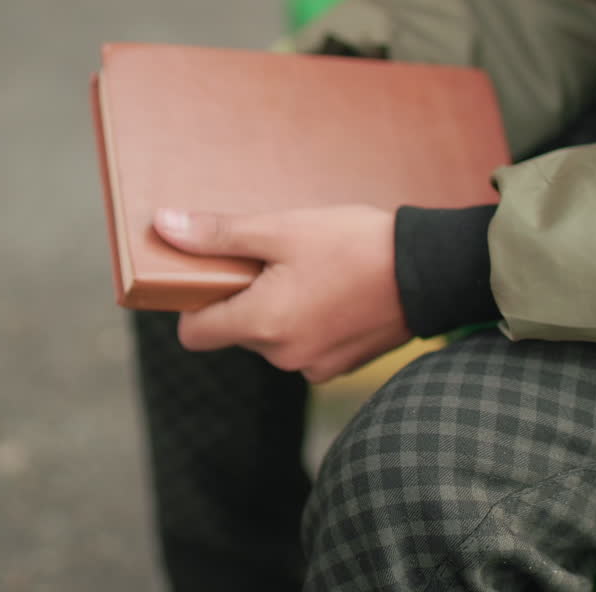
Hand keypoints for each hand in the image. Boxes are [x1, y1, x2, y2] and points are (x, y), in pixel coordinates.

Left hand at [154, 206, 412, 382]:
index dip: (196, 302)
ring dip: (279, 309)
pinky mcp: (340, 367)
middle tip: (279, 258)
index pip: (194, 335)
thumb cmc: (356, 245)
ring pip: (272, 338)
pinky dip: (309, 322)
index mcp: (262, 325)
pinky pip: (304, 346)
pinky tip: (336, 291)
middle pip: (236, 332)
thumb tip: (163, 227)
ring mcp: (314, 367)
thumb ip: (219, 235)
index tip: (219, 273)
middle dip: (247, 298)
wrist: (432, 271)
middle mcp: (283, 358)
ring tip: (315, 272)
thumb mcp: (282, 229)